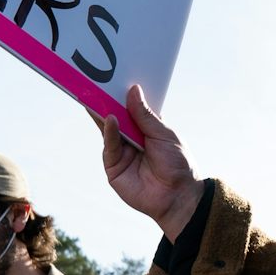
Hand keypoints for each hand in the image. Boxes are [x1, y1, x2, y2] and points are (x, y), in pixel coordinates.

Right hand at [98, 84, 205, 241]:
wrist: (179, 196)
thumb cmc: (178, 164)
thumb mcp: (164, 134)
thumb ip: (146, 116)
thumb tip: (133, 91)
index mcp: (145, 130)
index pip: (130, 109)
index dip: (123, 95)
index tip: (115, 78)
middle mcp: (131, 140)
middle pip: (115, 117)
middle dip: (107, 101)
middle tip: (96, 83)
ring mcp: (121, 153)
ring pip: (108, 130)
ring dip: (103, 113)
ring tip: (99, 96)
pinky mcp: (113, 168)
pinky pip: (109, 147)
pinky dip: (109, 132)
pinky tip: (111, 119)